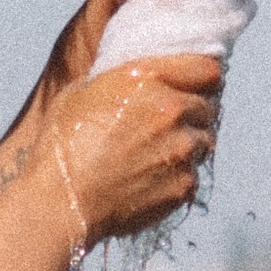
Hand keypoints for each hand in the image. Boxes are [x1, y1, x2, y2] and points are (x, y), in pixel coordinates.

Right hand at [51, 52, 224, 244]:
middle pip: (209, 105)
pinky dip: (180, 174)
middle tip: (171, 123)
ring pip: (205, 139)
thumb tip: (133, 80)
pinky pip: (194, 173)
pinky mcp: (184, 184)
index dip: (202, 77)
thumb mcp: (81, 91)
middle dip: (194, 112)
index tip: (195, 84)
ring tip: (160, 153)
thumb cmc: (62, 145)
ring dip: (189, 143)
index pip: (207, 69)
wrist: (61, 201)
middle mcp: (172, 110)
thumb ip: (119, 80)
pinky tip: (153, 178)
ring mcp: (182, 149)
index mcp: (148, 78)